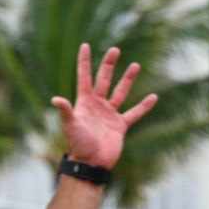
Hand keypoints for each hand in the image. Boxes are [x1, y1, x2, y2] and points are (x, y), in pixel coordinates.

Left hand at [51, 43, 156, 171]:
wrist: (91, 163)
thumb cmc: (78, 145)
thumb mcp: (70, 126)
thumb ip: (65, 111)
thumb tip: (55, 99)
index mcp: (84, 102)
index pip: (84, 77)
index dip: (84, 62)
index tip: (85, 45)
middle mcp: (97, 105)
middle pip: (104, 80)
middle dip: (109, 65)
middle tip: (115, 50)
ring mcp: (110, 114)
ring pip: (120, 92)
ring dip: (127, 79)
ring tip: (135, 65)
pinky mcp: (120, 125)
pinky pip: (134, 113)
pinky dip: (144, 106)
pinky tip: (153, 97)